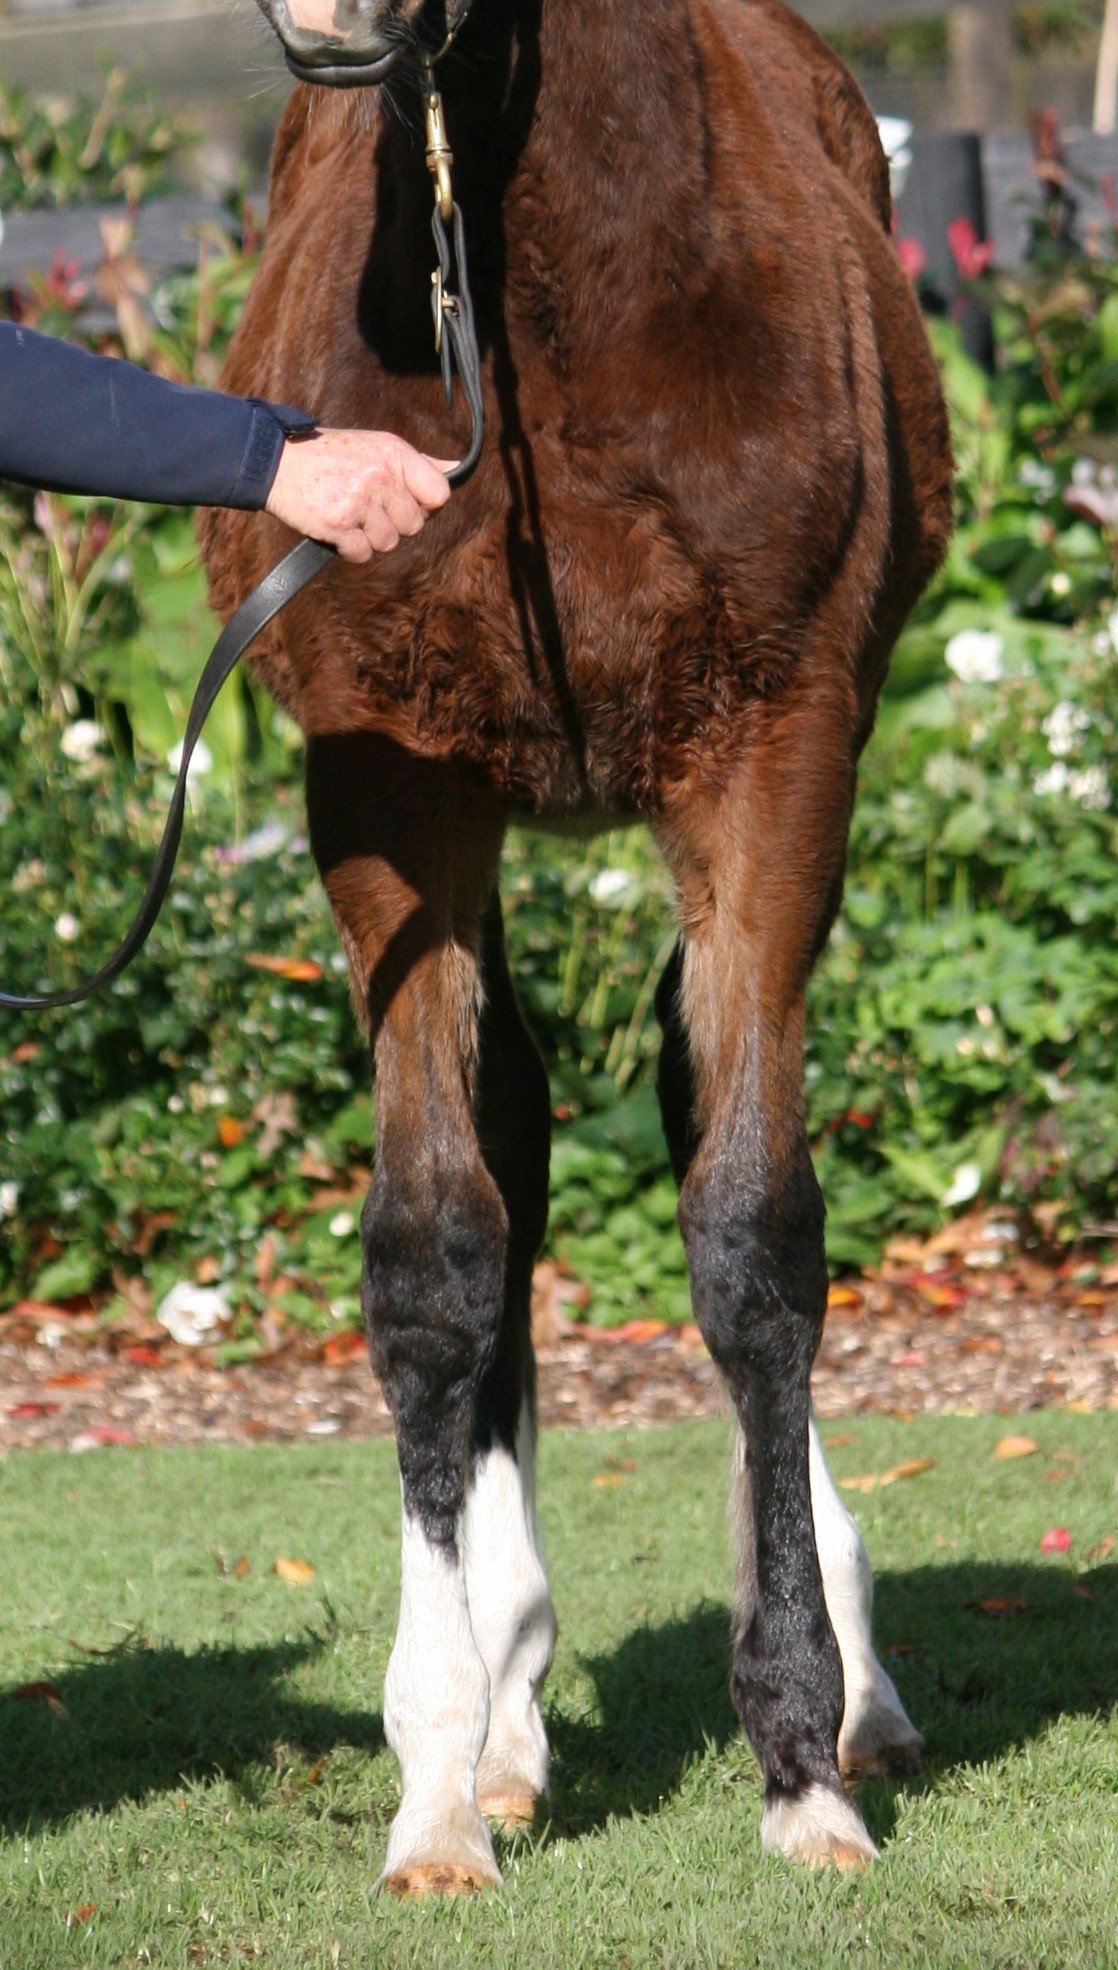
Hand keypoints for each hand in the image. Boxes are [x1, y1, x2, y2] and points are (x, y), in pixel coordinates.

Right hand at [264, 427, 453, 560]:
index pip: (439, 493)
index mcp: (394, 453)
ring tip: (349, 513)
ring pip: (389, 543)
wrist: (274, 460)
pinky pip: (362, 555)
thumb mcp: (375, 446)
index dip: (426, 505)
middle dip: (394, 523)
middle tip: (368, 507)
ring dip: (370, 537)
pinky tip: (337, 527)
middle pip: (414, 525)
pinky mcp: (339, 524)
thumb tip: (456, 469)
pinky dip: (350, 549)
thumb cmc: (329, 455)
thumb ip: (416, 463)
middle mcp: (380, 476)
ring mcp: (360, 501)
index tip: (406, 503)